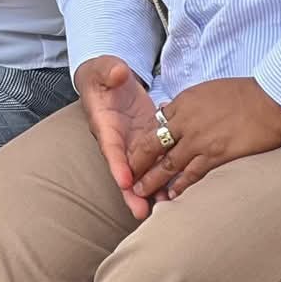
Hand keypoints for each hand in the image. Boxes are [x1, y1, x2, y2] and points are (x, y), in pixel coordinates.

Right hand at [76, 56, 159, 221]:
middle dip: (132, 193)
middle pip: (124, 170)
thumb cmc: (104, 74)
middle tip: (141, 212)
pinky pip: (156, 163)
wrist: (111, 77)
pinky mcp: (149, 140)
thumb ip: (110, 71)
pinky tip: (176, 193)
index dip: (117, 165)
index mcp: (104, 124)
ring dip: (151, 190)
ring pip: (142, 172)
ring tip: (164, 209)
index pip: (110, 147)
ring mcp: (134, 143)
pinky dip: (164, 177)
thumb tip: (118, 73)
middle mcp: (118, 140)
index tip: (125, 181)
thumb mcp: (104, 69)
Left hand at [130, 76, 280, 202]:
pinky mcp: (216, 155)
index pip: (154, 125)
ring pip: (168, 164)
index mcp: (183, 103)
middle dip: (137, 163)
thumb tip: (169, 110)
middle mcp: (185, 122)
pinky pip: (192, 174)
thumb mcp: (207, 90)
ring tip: (140, 193)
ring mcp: (199, 140)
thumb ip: (186, 103)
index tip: (133, 155)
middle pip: (153, 146)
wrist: (271, 100)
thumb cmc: (245, 94)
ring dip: (152, 180)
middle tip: (127, 178)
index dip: (142, 142)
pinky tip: (172, 196)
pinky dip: (180, 186)